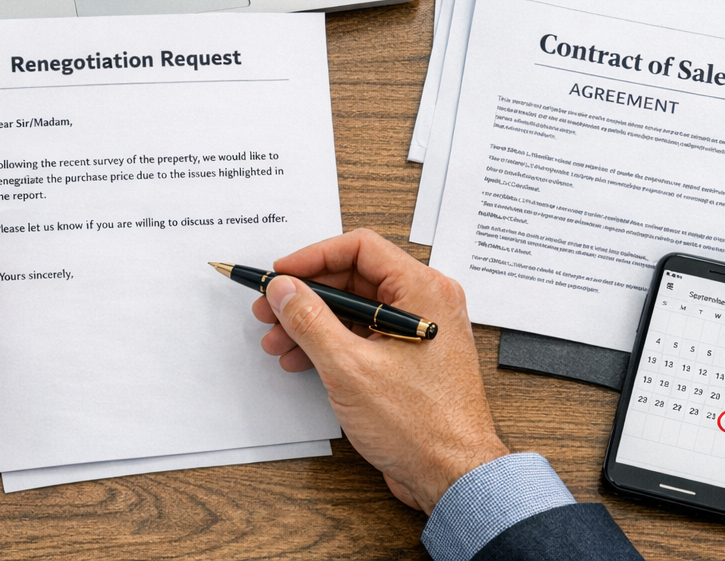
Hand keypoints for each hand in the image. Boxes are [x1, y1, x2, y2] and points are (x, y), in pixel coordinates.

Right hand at [251, 228, 506, 513]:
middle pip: (354, 277)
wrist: (453, 477)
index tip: (281, 275)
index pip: (360, 248)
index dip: (313, 257)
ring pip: (355, 308)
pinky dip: (331, 342)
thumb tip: (285, 289)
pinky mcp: (409, 357)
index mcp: (423, 291)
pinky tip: (303, 359)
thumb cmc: (423, 427)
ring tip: (279, 340)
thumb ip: (310, 321)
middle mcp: (425, 304)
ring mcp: (418, 331)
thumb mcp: (350, 368)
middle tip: (270, 308)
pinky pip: (365, 333)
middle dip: (306, 295)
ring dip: (313, 321)